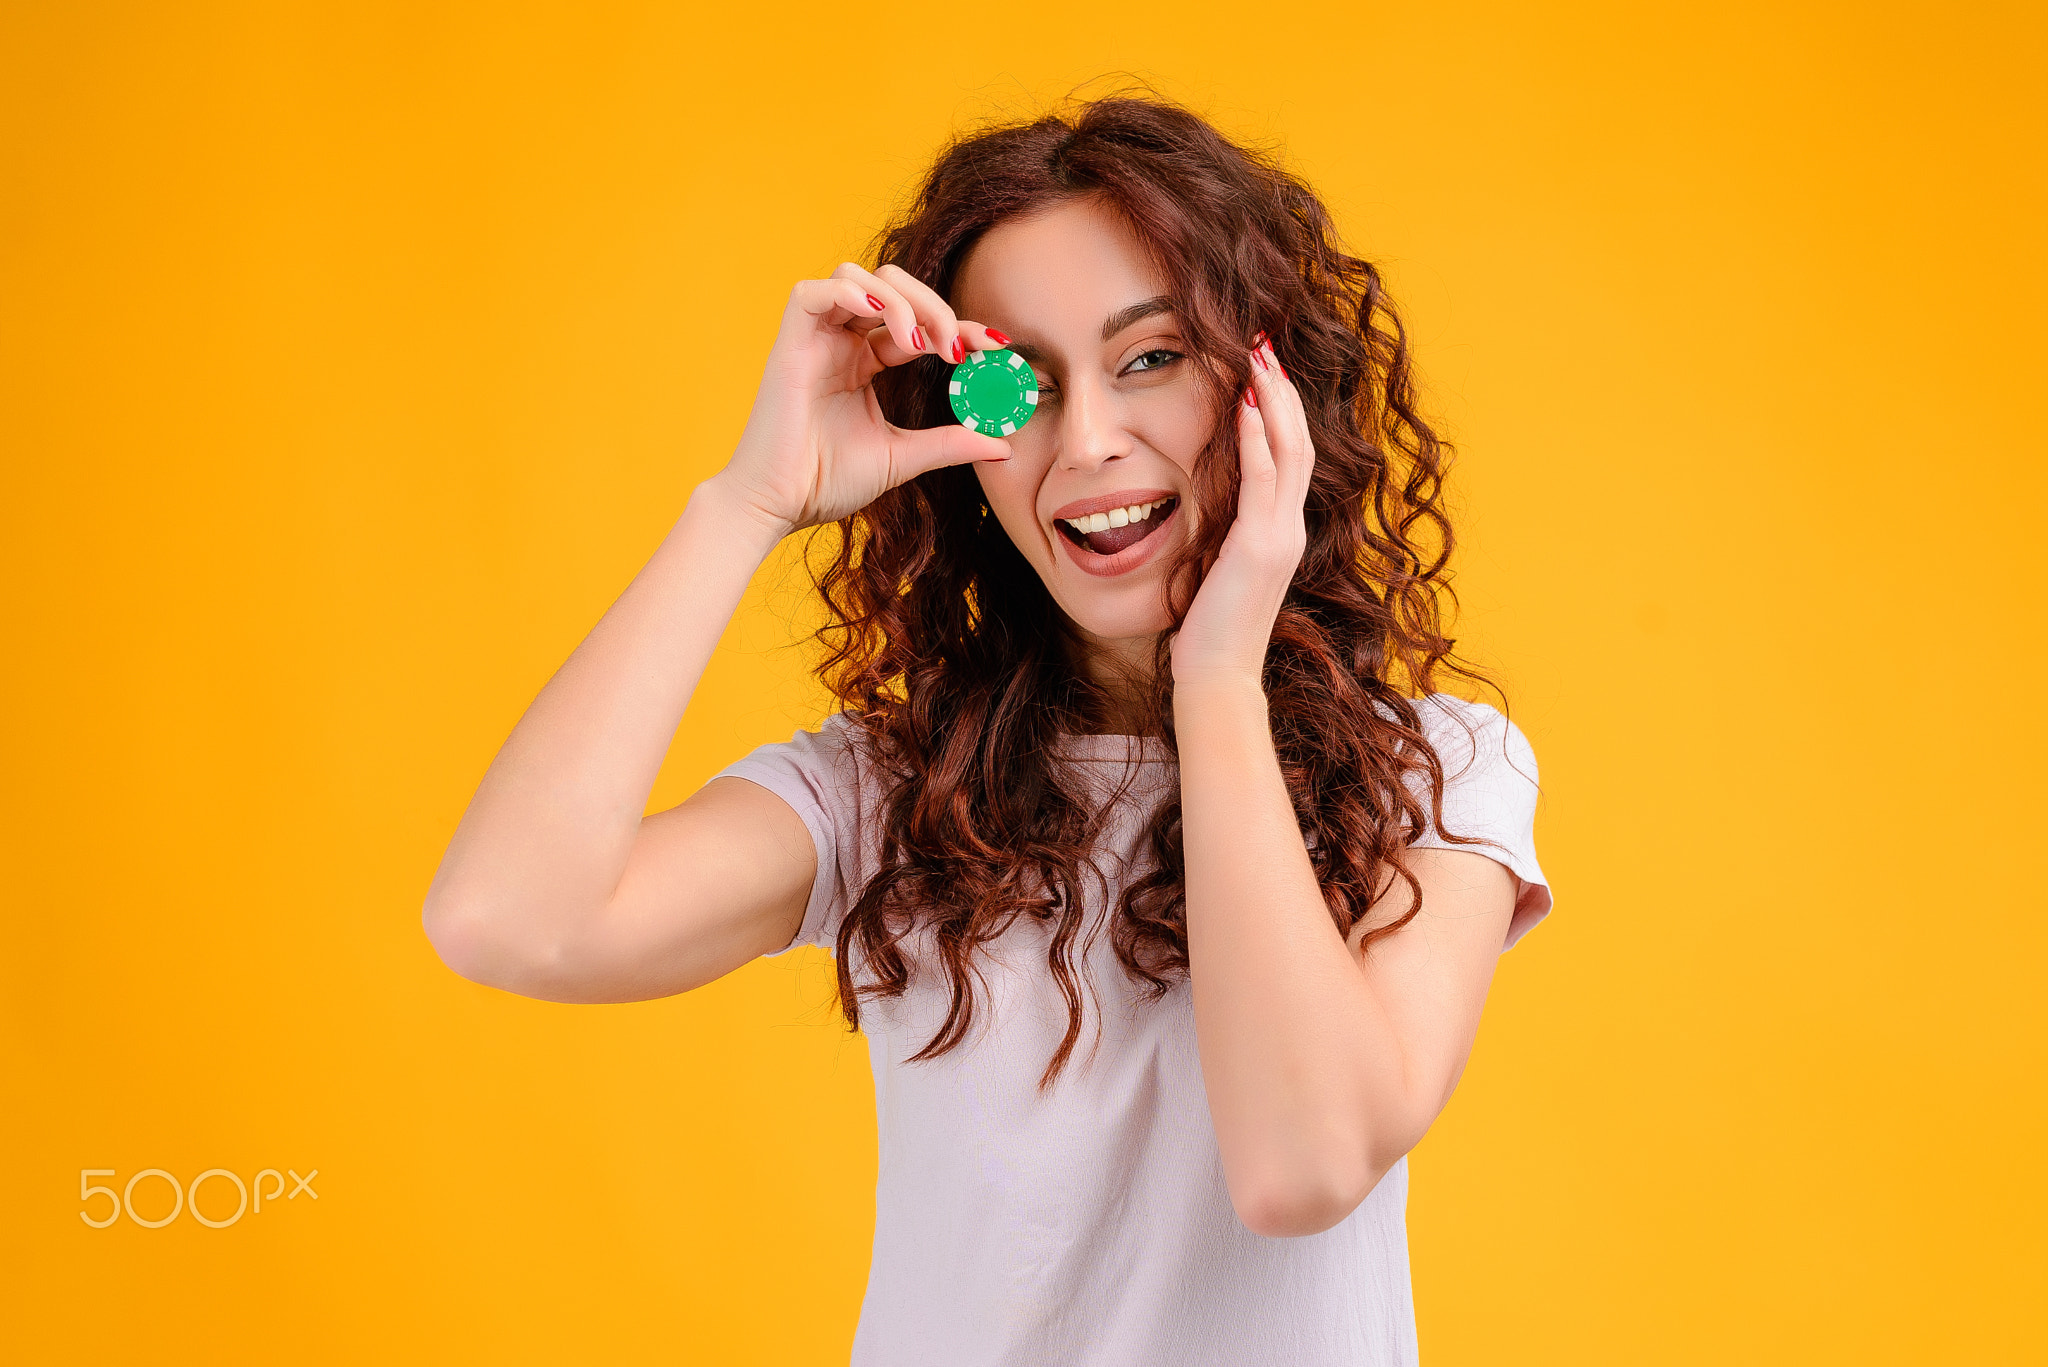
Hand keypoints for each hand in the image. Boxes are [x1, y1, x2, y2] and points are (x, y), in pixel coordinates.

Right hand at [713, 263, 1013, 537]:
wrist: (780, 505)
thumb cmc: (827, 482)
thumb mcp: (904, 457)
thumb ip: (950, 443)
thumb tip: (1004, 444)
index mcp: (864, 362)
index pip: (917, 324)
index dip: (957, 326)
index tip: (994, 346)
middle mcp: (840, 342)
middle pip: (891, 286)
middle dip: (933, 306)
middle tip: (957, 347)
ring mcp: (814, 339)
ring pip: (856, 277)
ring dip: (898, 299)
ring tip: (919, 342)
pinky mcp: (789, 343)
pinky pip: (812, 292)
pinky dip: (850, 294)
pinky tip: (882, 322)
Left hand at [1170, 336, 1313, 688]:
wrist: (1217, 675)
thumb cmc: (1209, 628)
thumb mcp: (1220, 568)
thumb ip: (1225, 534)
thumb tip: (1208, 504)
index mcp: (1282, 531)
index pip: (1290, 457)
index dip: (1281, 410)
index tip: (1264, 370)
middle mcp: (1290, 527)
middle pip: (1299, 442)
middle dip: (1282, 390)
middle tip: (1265, 344)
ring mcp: (1279, 536)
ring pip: (1288, 451)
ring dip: (1272, 400)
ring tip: (1258, 357)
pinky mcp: (1259, 546)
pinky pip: (1263, 480)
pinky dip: (1257, 438)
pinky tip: (1246, 404)